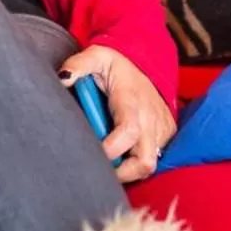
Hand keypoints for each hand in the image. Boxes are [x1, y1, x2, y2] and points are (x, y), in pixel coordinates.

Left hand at [59, 45, 176, 183]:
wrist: (145, 64)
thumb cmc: (116, 65)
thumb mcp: (96, 56)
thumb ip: (79, 65)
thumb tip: (63, 79)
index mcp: (132, 101)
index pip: (127, 133)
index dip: (109, 151)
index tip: (90, 152)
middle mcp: (151, 119)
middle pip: (144, 162)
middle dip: (122, 173)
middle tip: (100, 167)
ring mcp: (162, 129)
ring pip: (149, 166)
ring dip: (128, 170)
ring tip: (109, 159)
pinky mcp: (168, 135)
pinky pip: (155, 159)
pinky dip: (137, 164)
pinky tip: (123, 155)